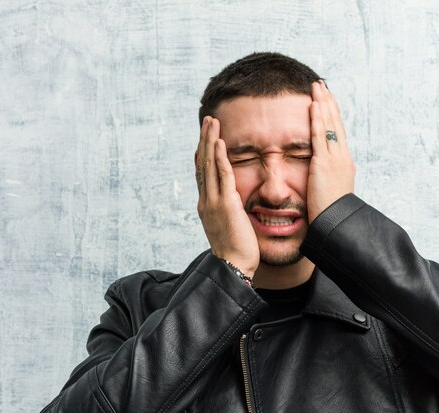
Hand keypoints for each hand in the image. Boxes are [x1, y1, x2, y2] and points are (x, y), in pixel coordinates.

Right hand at [196, 116, 259, 276]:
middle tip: (208, 120)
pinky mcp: (226, 205)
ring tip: (212, 122)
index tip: (205, 138)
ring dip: (210, 141)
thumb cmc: (236, 251)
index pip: (203, 174)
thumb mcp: (230, 226)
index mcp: (207, 205)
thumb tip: (235, 205)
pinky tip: (219, 142)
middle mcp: (206, 200)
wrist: (233, 267)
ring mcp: (213, 202)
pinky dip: (219, 158)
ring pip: (208, 165)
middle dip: (204, 140)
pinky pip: (222, 176)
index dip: (203, 153)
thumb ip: (230, 212)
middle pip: (202, 164)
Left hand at [307, 81, 355, 222]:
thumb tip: (321, 173)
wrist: (337, 224)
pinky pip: (320, 137)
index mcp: (344, 163)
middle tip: (322, 85)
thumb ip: (326, 177)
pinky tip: (314, 105)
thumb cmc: (333, 213)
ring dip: (323, 104)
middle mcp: (342, 157)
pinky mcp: (324, 164)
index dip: (332, 114)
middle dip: (328, 102)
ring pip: (330, 125)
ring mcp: (335, 159)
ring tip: (317, 87)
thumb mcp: (331, 190)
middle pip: (336, 123)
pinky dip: (318, 119)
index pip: (338, 132)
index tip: (327, 100)